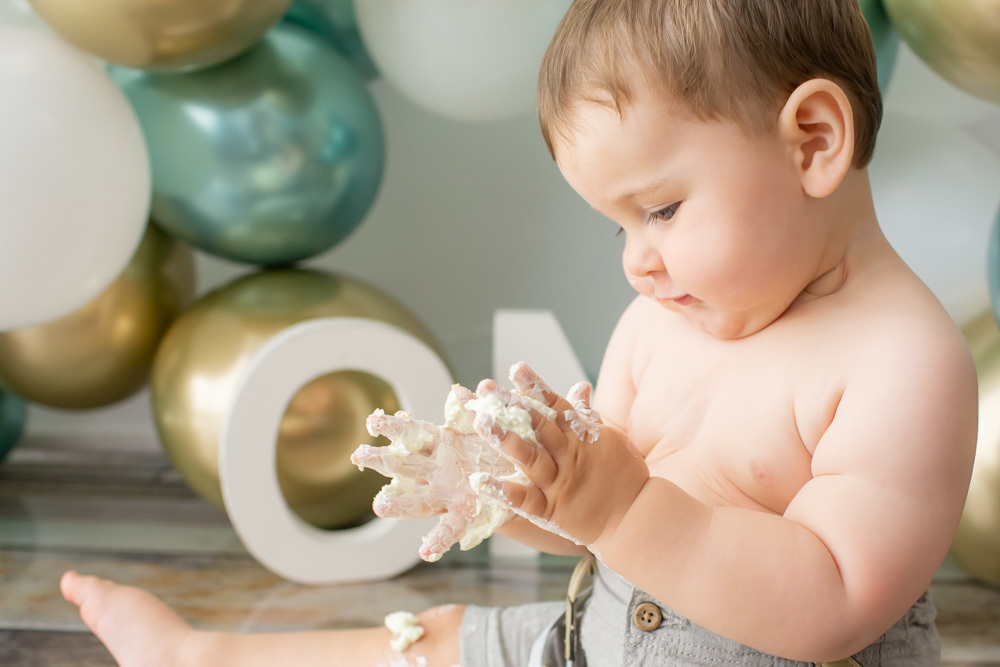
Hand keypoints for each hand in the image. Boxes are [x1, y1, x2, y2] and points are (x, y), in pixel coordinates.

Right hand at [351, 384, 525, 561]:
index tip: (372, 421)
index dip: (392, 427)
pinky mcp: (466, 514)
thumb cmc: (502, 445)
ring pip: (418, 500)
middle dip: (381, 460)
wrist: (527, 474)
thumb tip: (457, 391)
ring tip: (380, 507)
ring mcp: (448, 493)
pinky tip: (425, 552)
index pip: (412, 433)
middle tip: (359, 456)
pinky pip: (450, 528)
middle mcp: (438, 469)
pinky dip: (437, 541)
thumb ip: (474, 411)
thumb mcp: (491, 424)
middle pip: (404, 464)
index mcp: (443, 443)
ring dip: (398, 505)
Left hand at [474, 363, 649, 548]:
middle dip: (512, 407)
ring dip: (505, 440)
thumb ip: (587, 416)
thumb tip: (580, 386)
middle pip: (538, 426)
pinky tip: (480, 482)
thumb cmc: (623, 477)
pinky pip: (525, 500)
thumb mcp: (609, 440)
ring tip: (482, 423)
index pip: (556, 406)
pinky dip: (504, 492)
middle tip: (487, 390)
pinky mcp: (552, 510)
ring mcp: (559, 483)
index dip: (535, 387)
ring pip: (529, 458)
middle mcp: (568, 456)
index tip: (516, 368)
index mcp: (581, 438)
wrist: (638, 519)